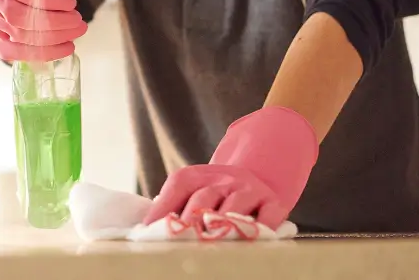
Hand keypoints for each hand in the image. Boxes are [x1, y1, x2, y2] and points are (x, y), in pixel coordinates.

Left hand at [143, 106, 318, 228]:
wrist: (257, 176)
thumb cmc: (216, 194)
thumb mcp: (193, 190)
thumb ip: (171, 205)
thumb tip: (145, 228)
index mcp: (198, 175)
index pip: (178, 186)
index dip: (163, 208)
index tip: (148, 230)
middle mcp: (224, 179)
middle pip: (204, 199)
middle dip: (191, 221)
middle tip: (181, 241)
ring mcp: (249, 189)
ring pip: (234, 208)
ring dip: (221, 226)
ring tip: (209, 243)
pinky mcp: (273, 202)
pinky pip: (267, 217)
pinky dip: (259, 230)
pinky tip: (247, 241)